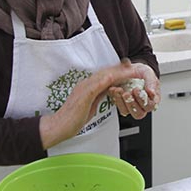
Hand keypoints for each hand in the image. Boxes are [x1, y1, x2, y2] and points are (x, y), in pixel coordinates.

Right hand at [39, 60, 155, 149]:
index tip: (127, 68)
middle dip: (120, 68)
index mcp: (88, 86)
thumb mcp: (91, 105)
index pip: (105, 75)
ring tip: (130, 69)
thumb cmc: (72, 119)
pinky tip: (116, 77)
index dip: (117, 71)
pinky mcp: (84, 95)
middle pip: (106, 72)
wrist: (58, 126)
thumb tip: (109, 91)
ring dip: (118, 72)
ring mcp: (84, 88)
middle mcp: (86, 84)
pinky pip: (97, 85)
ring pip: (104, 75)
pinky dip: (108, 80)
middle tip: (132, 64)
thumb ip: (99, 96)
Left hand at [108, 63, 159, 119]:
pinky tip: (114, 89)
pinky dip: (115, 99)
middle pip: (139, 113)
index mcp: (152, 98)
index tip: (136, 89)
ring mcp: (131, 106)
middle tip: (127, 93)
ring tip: (119, 90)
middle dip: (132, 103)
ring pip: (127, 112)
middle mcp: (142, 105)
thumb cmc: (140, 72)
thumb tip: (151, 92)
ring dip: (122, 101)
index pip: (150, 106)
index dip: (142, 100)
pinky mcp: (122, 105)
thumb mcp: (147, 72)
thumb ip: (151, 82)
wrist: (129, 69)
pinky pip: (118, 107)